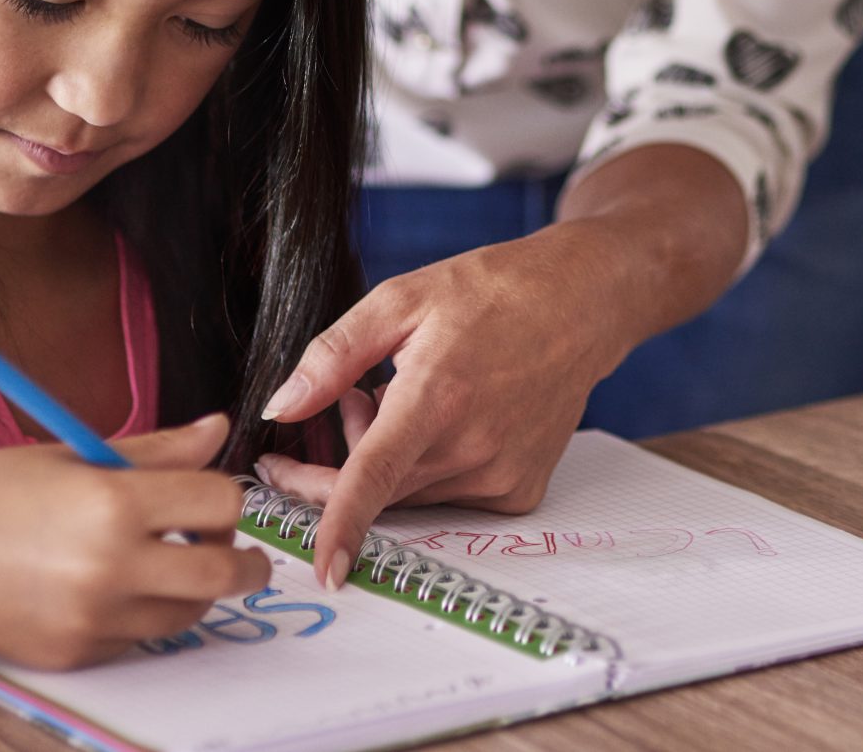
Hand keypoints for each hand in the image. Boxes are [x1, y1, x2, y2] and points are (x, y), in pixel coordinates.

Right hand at [0, 415, 269, 670]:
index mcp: (114, 502)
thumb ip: (157, 450)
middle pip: (221, 573)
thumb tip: (218, 430)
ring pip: (186, 613)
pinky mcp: (75, 653)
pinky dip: (142, 615)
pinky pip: (138, 638)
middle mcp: (110, 565)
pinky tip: (112, 587)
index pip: (219, 502)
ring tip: (166, 562)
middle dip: (243, 562)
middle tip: (238, 553)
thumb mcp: (75, 454)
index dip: (226, 497)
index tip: (215, 499)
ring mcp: (93, 618)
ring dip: (192, 589)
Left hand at [249, 222, 645, 587]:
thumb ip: (333, 356)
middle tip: (343, 403)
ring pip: (411, 495)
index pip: (375, 476)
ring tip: (398, 394)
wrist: (580, 304)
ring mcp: (501, 474)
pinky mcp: (519, 491)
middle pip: (380, 492)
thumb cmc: (492, 293)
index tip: (323, 569)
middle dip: (336, 463)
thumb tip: (283, 406)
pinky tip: (442, 420)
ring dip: (386, 461)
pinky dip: (429, 468)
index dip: (341, 524)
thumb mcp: (401, 300)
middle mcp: (473, 446)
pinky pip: (448, 497)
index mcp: (436, 396)